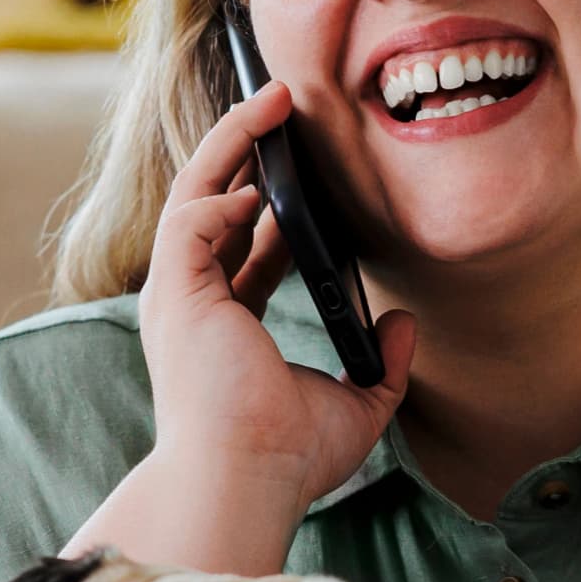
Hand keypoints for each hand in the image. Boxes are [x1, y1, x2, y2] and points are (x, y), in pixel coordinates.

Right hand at [91, 79, 413, 572]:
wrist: (246, 482)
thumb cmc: (286, 460)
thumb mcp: (357, 405)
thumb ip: (384, 365)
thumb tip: (405, 324)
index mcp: (226, 324)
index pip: (243, 244)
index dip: (272, 200)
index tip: (305, 166)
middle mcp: (195, 302)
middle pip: (213, 201)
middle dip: (244, 147)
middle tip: (285, 101)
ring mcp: (179, 296)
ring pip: (195, 193)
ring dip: (231, 141)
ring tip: (273, 99)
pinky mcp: (175, 294)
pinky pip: (189, 219)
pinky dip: (219, 191)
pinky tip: (257, 182)